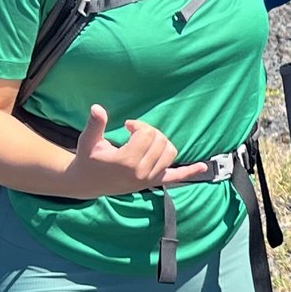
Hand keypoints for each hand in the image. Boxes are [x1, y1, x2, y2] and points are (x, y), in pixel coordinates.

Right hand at [66, 105, 209, 196]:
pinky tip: (203, 167)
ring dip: (162, 142)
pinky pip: (176, 177)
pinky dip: (190, 172)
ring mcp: (149, 179)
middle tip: (135, 132)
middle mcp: (141, 172)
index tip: (128, 126)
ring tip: (147, 141)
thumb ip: (95, 124)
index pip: (147, 134)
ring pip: (170, 153)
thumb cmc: (89, 159)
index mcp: (127, 161)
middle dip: (149, 131)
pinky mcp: (153, 183)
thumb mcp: (89, 141)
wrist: (88, 183)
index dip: (139, 125)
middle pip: (160, 141)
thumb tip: (97, 108)